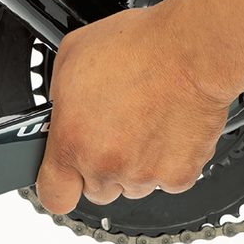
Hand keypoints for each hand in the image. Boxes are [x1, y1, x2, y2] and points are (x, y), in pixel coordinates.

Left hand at [35, 4, 234, 214]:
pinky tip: (163, 129)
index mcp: (71, 142)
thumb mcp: (70, 59)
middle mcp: (106, 165)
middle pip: (95, 189)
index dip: (59, 186)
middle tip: (111, 131)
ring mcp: (144, 174)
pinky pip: (165, 180)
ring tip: (140, 123)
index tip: (64, 176)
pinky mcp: (179, 175)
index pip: (53, 196)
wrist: (190, 50)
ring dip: (132, 164)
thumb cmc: (135, 47)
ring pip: (131, 186)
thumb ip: (61, 100)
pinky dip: (165, 162)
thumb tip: (63, 113)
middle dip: (99, 166)